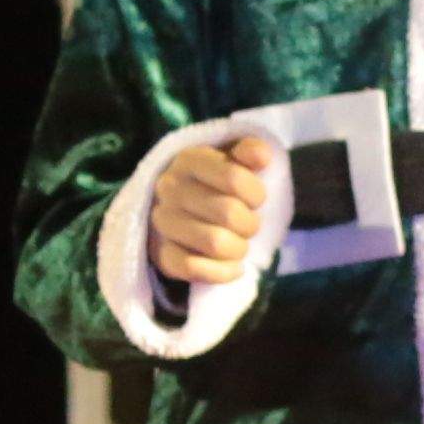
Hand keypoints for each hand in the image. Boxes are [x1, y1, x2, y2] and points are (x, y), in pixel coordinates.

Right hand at [150, 129, 278, 289]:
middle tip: (248, 225)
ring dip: (239, 249)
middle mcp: (170, 188)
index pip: (234, 178)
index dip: (256, 194)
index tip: (256, 200)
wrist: (176, 207)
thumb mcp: (231, 157)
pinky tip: (234, 267)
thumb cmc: (214, 181)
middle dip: (250, 224)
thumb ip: (250, 150)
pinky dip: (223, 272)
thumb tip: (262, 156)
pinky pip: (194, 268)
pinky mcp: (160, 253)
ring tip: (239, 244)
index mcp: (189, 159)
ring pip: (215, 243)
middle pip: (229, 213)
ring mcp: (162, 222)